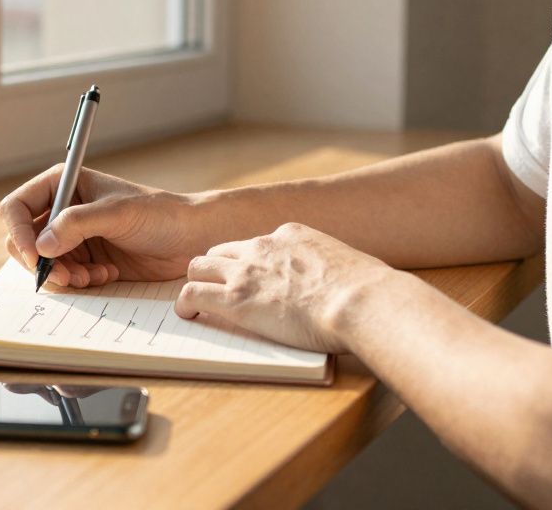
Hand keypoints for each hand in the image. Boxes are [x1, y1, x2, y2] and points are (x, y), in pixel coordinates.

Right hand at [0, 166, 205, 287]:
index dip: (20, 233)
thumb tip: (41, 246)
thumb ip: (76, 224)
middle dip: (42, 262)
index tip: (36, 258)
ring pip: (42, 263)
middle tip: (67, 275)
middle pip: (23, 240)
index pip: (17, 207)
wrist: (190, 238)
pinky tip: (105, 275)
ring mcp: (72, 237)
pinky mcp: (85, 259)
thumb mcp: (117, 213)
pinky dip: (78, 281)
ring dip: (62, 275)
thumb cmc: (159, 214)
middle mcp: (61, 210)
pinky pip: (63, 277)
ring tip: (92, 276)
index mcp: (63, 184)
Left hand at [175, 223, 389, 353]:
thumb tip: (346, 285)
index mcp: (291, 235)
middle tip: (217, 290)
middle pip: (220, 251)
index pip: (257, 244)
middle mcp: (263, 246)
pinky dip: (185, 305)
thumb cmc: (367, 291)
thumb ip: (332, 270)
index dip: (251, 263)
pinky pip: (192, 295)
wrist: (360, 301)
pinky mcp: (234, 299)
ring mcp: (245, 271)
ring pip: (198, 267)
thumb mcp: (348, 265)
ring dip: (196, 283)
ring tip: (196, 302)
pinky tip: (189, 316)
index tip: (253, 279)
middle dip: (216, 270)